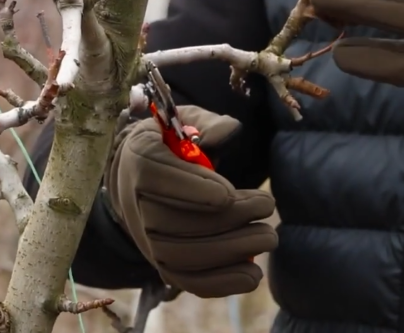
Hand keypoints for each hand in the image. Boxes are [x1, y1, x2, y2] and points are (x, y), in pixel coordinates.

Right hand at [107, 105, 276, 297]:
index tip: (230, 194)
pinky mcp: (162, 263)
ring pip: (181, 255)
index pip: (157, 178)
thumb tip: (229, 131)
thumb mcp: (187, 120)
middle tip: (267, 206)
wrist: (140, 175)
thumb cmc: (173, 143)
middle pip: (173, 222)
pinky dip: (220, 284)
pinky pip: (187, 281)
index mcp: (140, 159)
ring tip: (268, 236)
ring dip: (230, 251)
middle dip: (228, 219)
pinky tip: (252, 276)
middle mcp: (135, 204)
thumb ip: (209, 124)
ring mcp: (146, 238)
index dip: (194, 190)